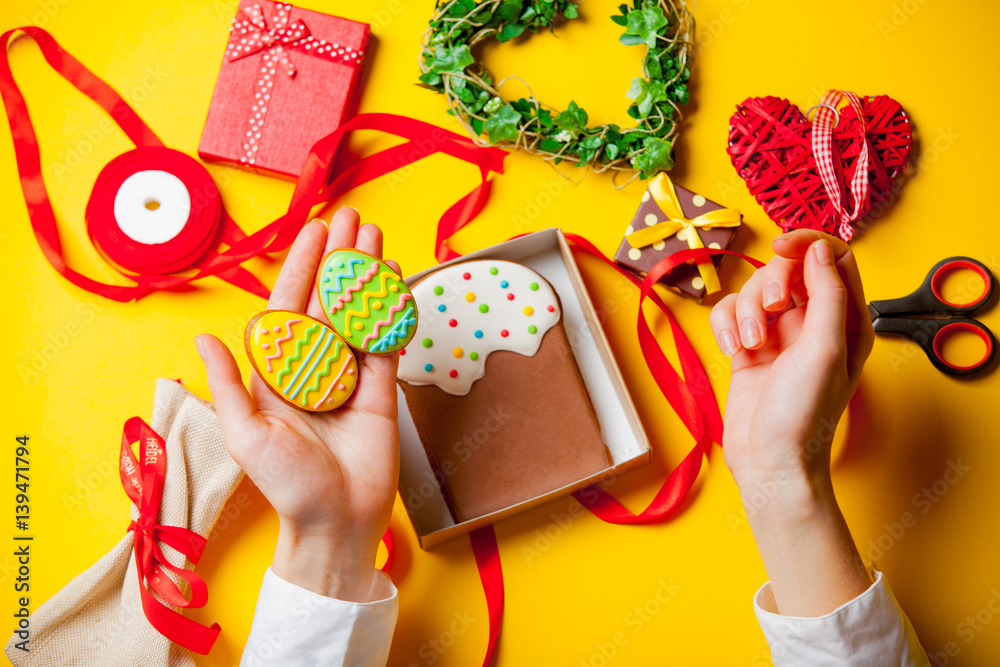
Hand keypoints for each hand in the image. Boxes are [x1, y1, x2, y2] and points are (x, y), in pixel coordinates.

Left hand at [195, 207, 399, 601]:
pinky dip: (391, 308)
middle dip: (339, 256)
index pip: (289, 306)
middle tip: (352, 216)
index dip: (301, 266)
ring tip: (375, 234)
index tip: (314, 230)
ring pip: (358, 312)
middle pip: (327, 299)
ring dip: (367, 273)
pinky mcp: (381, 389)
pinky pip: (386, 341)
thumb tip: (204, 339)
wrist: (337, 520)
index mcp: (279, 371)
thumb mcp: (247, 434)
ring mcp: (351, 375)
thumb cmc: (286, 484)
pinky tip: (395, 278)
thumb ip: (229, 384)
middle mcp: (315, 365)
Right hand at [709, 229, 875, 615]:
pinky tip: (731, 350)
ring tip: (749, 345)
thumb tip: (820, 249)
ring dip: (745, 311)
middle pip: (787, 269)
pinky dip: (725, 325)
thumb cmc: (804, 413)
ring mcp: (780, 335)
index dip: (807, 243)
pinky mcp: (748, 348)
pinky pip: (730, 313)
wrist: (769, 462)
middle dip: (770, 284)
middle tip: (771, 312)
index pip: (833, 257)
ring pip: (754, 290)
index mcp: (847, 320)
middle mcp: (815, 323)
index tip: (781, 245)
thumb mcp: (825, 348)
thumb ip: (827, 293)